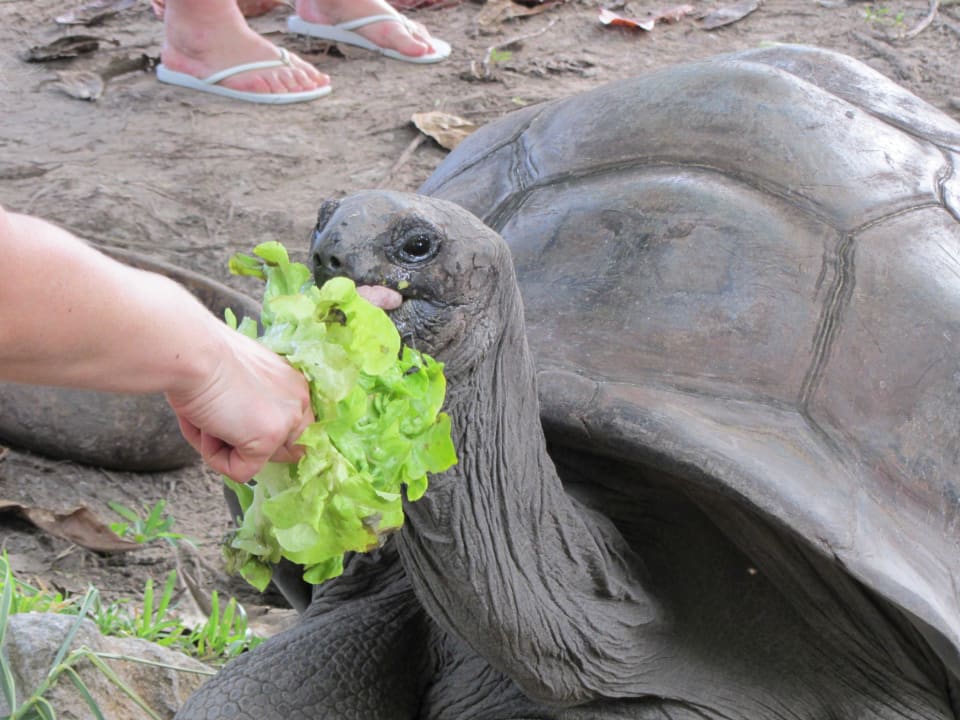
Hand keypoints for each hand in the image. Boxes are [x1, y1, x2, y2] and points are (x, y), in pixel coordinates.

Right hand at [165, 326, 313, 482]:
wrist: (190, 352)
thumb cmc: (202, 358)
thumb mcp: (238, 379)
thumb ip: (254, 402)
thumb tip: (244, 429)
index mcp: (292, 382)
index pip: (294, 427)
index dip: (260, 433)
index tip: (235, 427)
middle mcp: (298, 399)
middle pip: (282, 449)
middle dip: (245, 443)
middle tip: (217, 420)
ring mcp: (288, 419)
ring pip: (258, 460)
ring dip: (225, 446)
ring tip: (208, 416)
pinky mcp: (269, 438)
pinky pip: (241, 471)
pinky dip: (214, 456)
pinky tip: (207, 426)